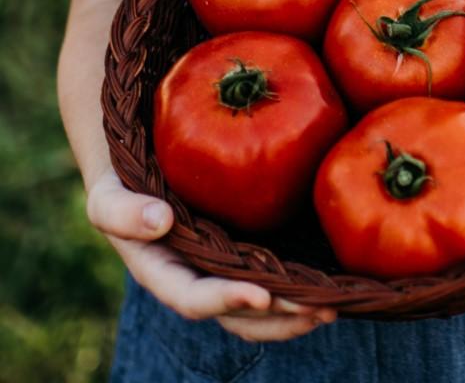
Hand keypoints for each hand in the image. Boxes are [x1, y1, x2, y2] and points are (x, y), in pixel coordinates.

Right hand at [87, 169, 336, 340]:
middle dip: (280, 318)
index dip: (226, 300)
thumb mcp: (107, 195)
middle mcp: (200, 279)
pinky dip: (302, 283)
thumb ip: (121, 211)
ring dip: (298, 311)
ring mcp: (227, 267)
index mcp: (166, 273)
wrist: (145, 168)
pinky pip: (276, 274)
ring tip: (335, 304)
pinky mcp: (249, 249)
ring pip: (264, 305)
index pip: (195, 298)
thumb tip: (160, 221)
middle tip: (321, 309)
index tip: (260, 297)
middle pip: (240, 314)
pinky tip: (333, 280)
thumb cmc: (123, 183)